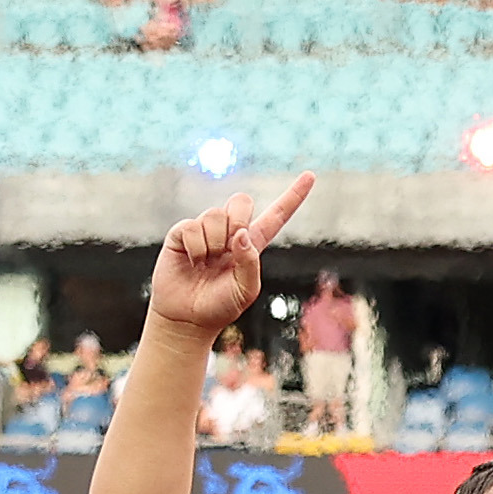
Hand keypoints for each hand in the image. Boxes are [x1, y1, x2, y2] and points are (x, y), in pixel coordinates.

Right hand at [144, 172, 312, 333]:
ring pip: (215, 215)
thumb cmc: (220, 306)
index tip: (311, 175)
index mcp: (253, 244)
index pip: (276, 216)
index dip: (293, 196)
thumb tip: (241, 233)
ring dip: (213, 243)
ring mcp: (205, 230)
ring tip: (206, 263)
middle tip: (228, 248)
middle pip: (241, 201)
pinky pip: (192, 226)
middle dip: (238, 220)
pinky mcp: (181, 233)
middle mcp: (230, 232)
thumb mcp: (246, 290)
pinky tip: (192, 262)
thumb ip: (250, 262)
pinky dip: (195, 248)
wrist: (187, 317)